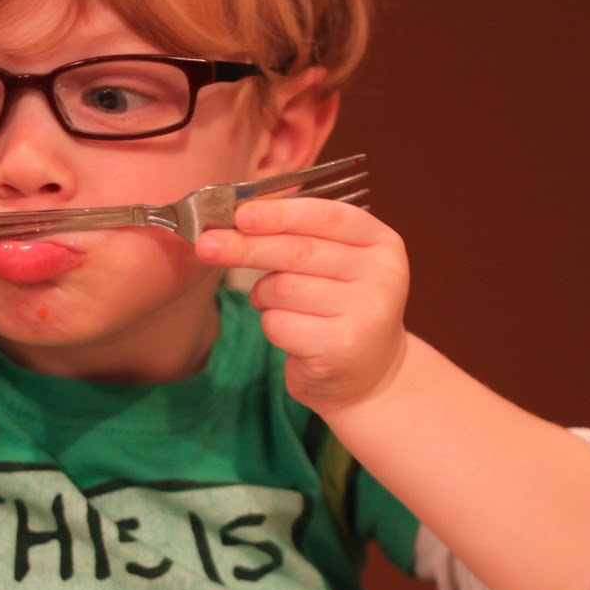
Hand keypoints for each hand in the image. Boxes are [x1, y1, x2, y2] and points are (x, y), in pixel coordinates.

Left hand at [195, 197, 408, 413]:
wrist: (370, 375)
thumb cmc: (340, 311)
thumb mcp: (335, 265)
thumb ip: (301, 236)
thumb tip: (240, 218)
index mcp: (382, 244)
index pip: (327, 216)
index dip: (281, 213)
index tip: (241, 213)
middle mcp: (382, 275)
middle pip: (298, 251)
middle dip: (246, 247)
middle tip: (207, 245)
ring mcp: (366, 313)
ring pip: (281, 288)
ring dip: (264, 297)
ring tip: (280, 307)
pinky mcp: (341, 347)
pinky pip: (278, 323)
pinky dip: (272, 326)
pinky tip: (295, 335)